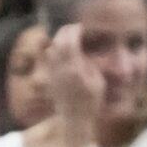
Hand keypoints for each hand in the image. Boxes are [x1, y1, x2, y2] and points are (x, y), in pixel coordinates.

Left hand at [44, 25, 102, 146]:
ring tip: (68, 38)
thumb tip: (84, 52)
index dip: (74, 31)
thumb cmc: (91, 101)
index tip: (81, 27)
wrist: (74, 119)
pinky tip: (62, 51)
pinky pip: (49, 59)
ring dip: (58, 41)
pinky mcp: (50, 78)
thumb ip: (89, 64)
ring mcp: (53, 73)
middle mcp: (61, 69)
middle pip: (57, 43)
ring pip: (50, 50)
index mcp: (75, 68)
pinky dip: (54, 50)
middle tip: (74, 29)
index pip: (69, 42)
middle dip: (64, 32)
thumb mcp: (98, 81)